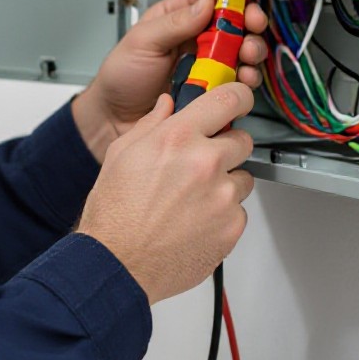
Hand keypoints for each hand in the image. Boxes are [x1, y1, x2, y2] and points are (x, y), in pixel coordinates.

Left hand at [72, 0, 268, 161]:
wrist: (114, 119)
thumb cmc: (120, 78)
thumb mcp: (142, 42)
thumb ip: (173, 22)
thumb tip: (204, 4)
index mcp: (174, 18)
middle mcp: (192, 39)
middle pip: (231, 23)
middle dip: (247, 22)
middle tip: (252, 26)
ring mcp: (203, 65)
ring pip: (238, 51)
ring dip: (249, 50)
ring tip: (247, 55)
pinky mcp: (210, 90)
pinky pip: (235, 81)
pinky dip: (244, 79)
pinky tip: (242, 79)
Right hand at [76, 84, 254, 304]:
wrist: (117, 262)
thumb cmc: (115, 211)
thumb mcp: (122, 152)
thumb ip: (151, 123)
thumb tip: (167, 105)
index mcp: (178, 137)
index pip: (229, 99)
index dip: (239, 97)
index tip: (240, 100)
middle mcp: (206, 162)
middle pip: (242, 140)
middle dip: (226, 147)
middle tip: (203, 161)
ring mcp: (222, 196)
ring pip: (243, 178)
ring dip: (225, 182)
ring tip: (193, 197)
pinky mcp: (231, 227)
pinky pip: (239, 211)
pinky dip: (223, 214)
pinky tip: (195, 219)